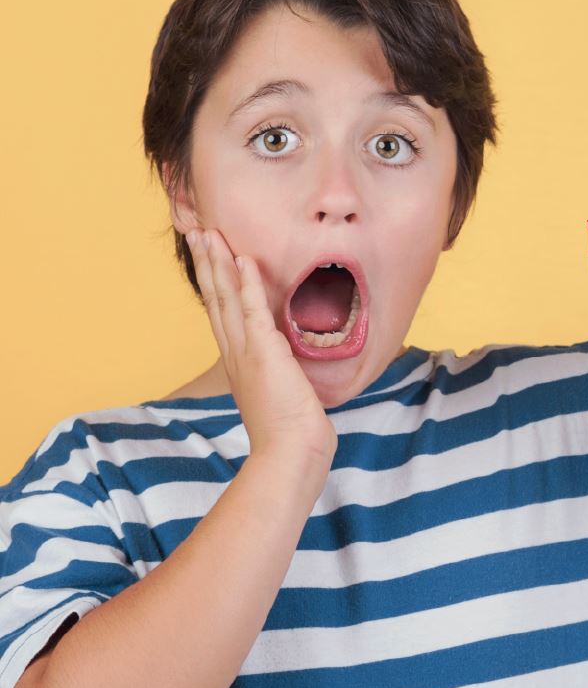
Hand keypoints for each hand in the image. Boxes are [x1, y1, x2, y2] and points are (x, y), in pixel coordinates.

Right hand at [187, 227, 337, 468]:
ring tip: (208, 233)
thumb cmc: (291, 435)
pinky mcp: (265, 352)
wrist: (290, 455)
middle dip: (206, 264)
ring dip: (218, 263)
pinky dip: (247, 283)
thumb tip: (290, 372)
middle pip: (214, 299)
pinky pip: (253, 309)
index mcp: (238, 364)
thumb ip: (280, 379)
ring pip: (225, 298)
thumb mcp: (282, 397)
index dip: (213, 284)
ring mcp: (247, 352)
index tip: (207, 258)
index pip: (221, 315)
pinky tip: (243, 259)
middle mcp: (236, 355)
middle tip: (196, 232)